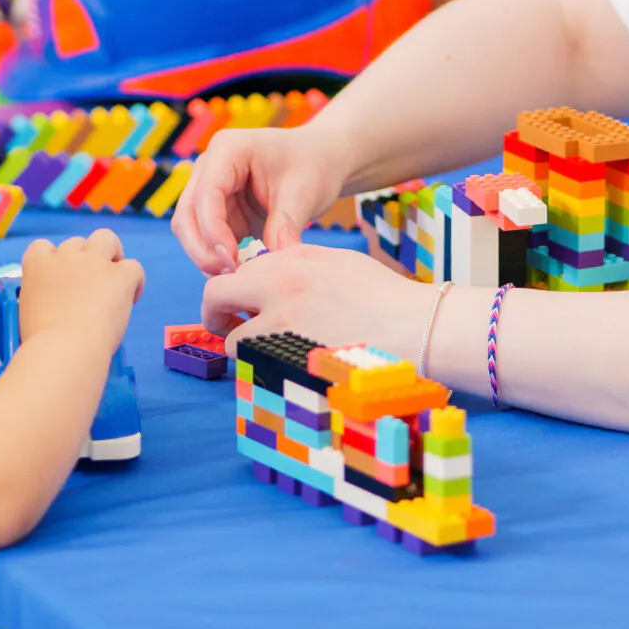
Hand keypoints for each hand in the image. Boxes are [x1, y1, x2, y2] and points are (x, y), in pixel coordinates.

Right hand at [16, 229, 144, 357]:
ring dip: (111, 253)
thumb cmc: (41, 343)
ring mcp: (94, 263)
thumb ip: (42, 297)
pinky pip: (134, 267)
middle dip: (84, 259)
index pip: (42, 246)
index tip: (61, 278)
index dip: (54, 260)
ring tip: (115, 278)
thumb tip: (56, 305)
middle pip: (77, 243)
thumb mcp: (30, 311)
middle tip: (90, 284)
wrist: (64, 350)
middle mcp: (65, 256)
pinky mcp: (120, 276)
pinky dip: (135, 281)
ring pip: (106, 238)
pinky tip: (131, 298)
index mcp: (37, 265)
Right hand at [174, 125, 352, 275]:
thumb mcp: (303, 193)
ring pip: (190, 231)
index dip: (213, 229)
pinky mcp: (217, 212)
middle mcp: (210, 168)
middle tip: (231, 276)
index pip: (206, 193)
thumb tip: (268, 266)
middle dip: (203, 249)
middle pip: (187, 214)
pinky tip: (241, 272)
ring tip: (238, 277)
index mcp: (228, 150)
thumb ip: (283, 226)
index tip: (232, 259)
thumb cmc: (312, 166)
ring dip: (208, 257)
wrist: (320, 161)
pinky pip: (206, 240)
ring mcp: (209, 190)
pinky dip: (218, 258)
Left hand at [203, 244, 441, 366]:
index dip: (236, 288)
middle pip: (216, 294)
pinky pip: (255, 366)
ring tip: (263, 354)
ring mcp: (282, 323)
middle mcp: (279, 285)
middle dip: (213, 313)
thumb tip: (272, 279)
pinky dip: (261, 369)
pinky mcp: (289, 356)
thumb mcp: (339, 264)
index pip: (240, 269)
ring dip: (241, 348)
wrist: (416, 325)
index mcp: (293, 259)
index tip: (242, 303)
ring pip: (232, 339)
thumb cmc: (387, 298)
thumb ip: (299, 267)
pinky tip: (281, 368)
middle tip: (221, 326)